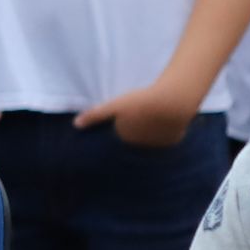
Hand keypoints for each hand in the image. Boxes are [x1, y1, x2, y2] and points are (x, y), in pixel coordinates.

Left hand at [76, 78, 200, 149]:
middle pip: (135, 138)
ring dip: (151, 131)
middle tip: (141, 111)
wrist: (173, 102)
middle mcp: (140, 146)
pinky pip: (166, 138)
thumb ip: (95, 115)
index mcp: (125, 139)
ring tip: (154, 114)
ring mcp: (158, 145)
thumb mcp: (114, 105)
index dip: (122, 123)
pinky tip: (166, 119)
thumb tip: (76, 124)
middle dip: (135, 128)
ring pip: (151, 139)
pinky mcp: (173, 141)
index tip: (126, 114)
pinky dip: (165, 131)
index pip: (120, 134)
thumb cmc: (141, 103)